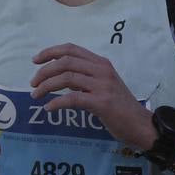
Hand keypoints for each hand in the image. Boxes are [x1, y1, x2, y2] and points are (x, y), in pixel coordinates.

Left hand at [30, 43, 154, 149]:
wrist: (140, 124)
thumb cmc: (121, 107)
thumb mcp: (105, 85)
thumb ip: (87, 77)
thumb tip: (60, 76)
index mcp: (101, 63)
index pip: (72, 49)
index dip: (51, 52)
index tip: (36, 60)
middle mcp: (102, 70)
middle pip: (66, 62)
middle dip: (45, 71)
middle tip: (33, 82)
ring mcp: (102, 86)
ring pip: (66, 78)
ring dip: (46, 86)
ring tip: (36, 95)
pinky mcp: (101, 103)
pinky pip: (72, 98)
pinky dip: (56, 102)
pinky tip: (48, 108)